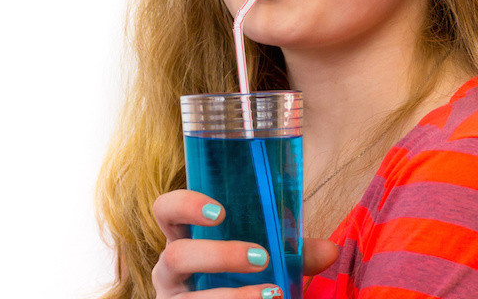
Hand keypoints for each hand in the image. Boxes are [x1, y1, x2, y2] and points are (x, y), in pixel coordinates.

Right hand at [152, 190, 337, 297]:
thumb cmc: (240, 279)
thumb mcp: (259, 261)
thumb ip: (289, 254)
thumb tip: (330, 250)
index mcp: (182, 238)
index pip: (165, 210)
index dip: (184, 205)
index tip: (220, 211)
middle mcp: (169, 269)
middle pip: (176, 255)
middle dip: (219, 256)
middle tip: (261, 256)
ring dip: (234, 296)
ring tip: (274, 293)